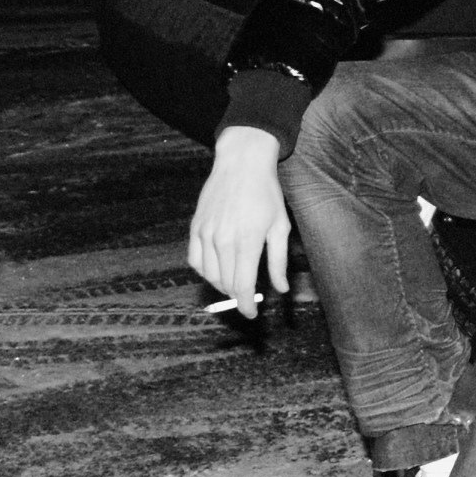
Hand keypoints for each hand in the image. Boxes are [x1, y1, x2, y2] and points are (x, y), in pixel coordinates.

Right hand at [188, 126, 289, 317]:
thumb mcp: (280, 226)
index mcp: (247, 241)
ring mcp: (206, 234)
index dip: (247, 306)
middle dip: (238, 296)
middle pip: (227, 284)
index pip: (243, 287)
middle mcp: (223, 240)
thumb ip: (278, 261)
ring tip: (235, 282)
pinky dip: (205, 272)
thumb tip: (281, 289)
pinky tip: (217, 270)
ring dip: (223, 285)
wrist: (241, 163)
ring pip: (210, 275)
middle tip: (249, 296)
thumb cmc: (266, 193)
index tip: (252, 313)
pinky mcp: (195, 227)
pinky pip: (195, 261)